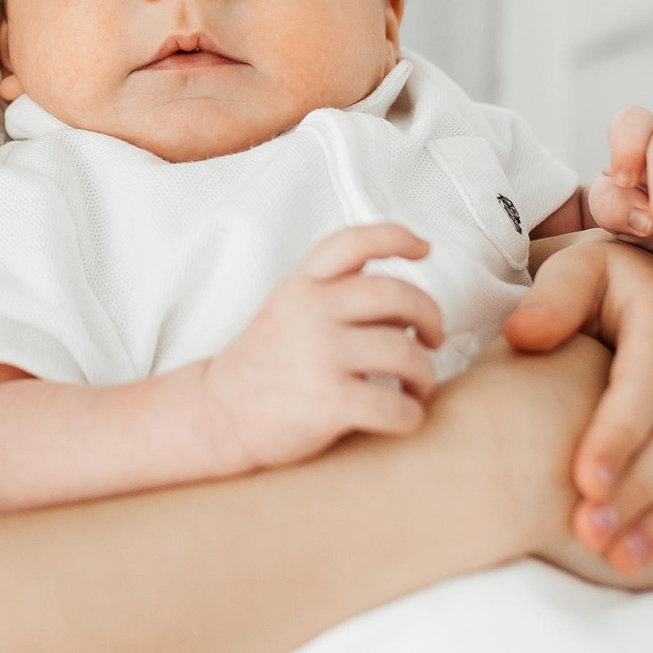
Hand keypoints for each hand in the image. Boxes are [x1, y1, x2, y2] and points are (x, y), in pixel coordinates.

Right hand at [200, 224, 446, 471]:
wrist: (219, 412)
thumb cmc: (265, 363)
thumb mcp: (288, 306)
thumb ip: (333, 290)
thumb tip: (401, 297)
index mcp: (304, 285)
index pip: (355, 241)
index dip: (396, 237)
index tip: (423, 248)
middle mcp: (313, 312)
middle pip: (399, 296)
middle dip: (430, 317)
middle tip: (434, 337)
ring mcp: (321, 355)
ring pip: (407, 354)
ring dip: (425, 374)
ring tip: (417, 386)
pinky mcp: (329, 402)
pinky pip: (396, 407)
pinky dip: (412, 415)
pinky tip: (404, 416)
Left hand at [501, 239, 652, 575]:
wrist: (643, 297)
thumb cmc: (595, 291)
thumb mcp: (571, 274)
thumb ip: (551, 299)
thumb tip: (526, 334)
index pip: (649, 381)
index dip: (621, 433)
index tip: (584, 480)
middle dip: (640, 491)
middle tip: (591, 534)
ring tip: (621, 559)